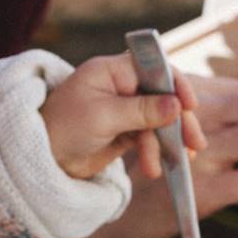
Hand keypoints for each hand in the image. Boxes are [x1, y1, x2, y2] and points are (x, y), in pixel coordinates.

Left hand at [40, 52, 205, 179]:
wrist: (42, 159)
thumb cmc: (63, 129)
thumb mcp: (104, 117)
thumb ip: (142, 111)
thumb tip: (176, 105)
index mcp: (112, 71)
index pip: (154, 68)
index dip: (176, 84)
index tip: (189, 105)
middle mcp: (120, 87)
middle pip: (162, 97)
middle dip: (179, 121)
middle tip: (195, 144)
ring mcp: (124, 110)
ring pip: (159, 121)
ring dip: (168, 143)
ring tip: (178, 163)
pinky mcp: (124, 132)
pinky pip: (149, 138)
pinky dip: (156, 152)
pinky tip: (156, 169)